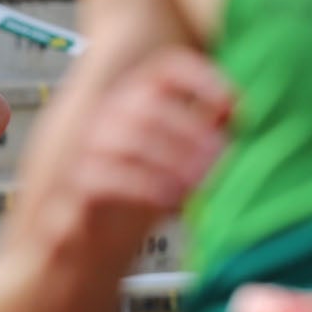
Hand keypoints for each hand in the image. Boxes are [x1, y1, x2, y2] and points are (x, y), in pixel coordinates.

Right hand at [62, 49, 233, 221]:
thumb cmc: (138, 196)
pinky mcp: (77, 181)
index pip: (164, 69)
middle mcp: (109, 114)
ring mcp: (88, 145)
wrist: (91, 242)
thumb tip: (233, 109)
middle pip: (147, 100)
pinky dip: (145, 186)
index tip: (229, 103)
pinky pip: (107, 175)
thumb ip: (203, 131)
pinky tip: (170, 201)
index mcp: (136, 99)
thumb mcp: (180, 160)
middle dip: (189, 126)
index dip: (200, 79)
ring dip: (171, 158)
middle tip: (217, 155)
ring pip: (127, 136)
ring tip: (196, 183)